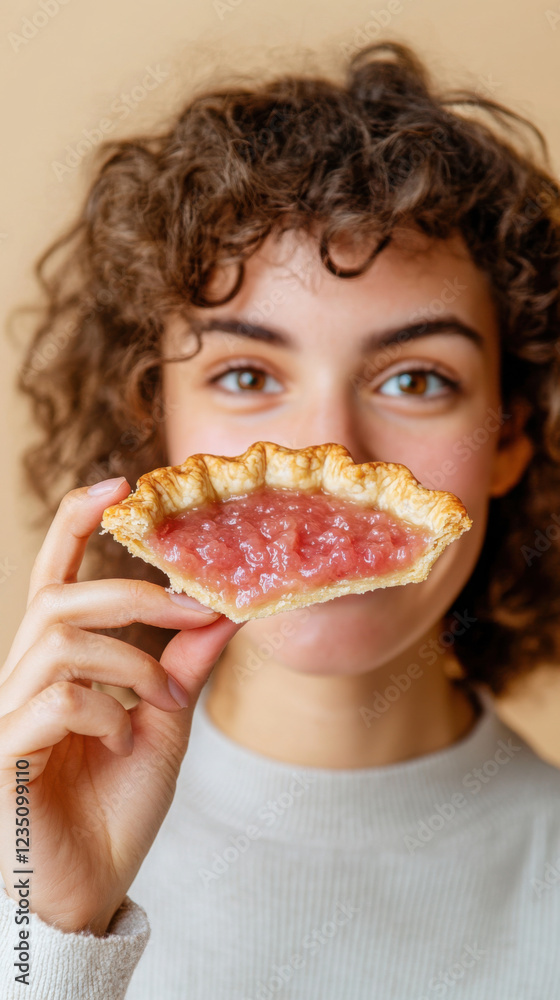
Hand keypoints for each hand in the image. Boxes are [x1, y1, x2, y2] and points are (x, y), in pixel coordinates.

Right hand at [0, 478, 241, 934]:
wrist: (86, 892)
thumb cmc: (112, 808)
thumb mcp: (162, 726)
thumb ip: (181, 668)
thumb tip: (221, 614)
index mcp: (55, 665)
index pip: (54, 577)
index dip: (75, 522)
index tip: (120, 480)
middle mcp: (21, 678)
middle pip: (60, 598)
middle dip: (132, 594)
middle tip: (194, 605)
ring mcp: (7, 714)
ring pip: (59, 640)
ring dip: (128, 661)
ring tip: (158, 701)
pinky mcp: (2, 753)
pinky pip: (53, 699)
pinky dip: (103, 709)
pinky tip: (120, 737)